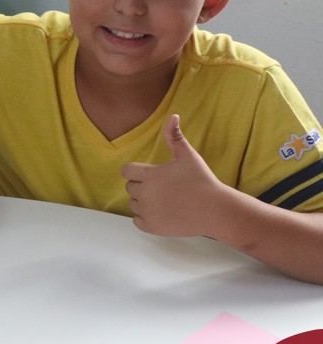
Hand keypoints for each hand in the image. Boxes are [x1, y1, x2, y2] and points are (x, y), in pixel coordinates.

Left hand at [122, 114, 228, 236]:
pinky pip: (137, 220)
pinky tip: (163, 212)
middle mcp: (144, 193)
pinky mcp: (151, 227)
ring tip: (166, 200)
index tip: (152, 175)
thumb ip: (175, 137)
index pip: (126, 171)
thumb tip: (172, 116)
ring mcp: (147, 211)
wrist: (215, 210)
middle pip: (130, 187)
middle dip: (142, 186)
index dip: (137, 172)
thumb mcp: (188, 156)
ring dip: (144, 202)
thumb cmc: (202, 181)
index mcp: (150, 175)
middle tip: (165, 188)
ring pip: (133, 204)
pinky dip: (146, 217)